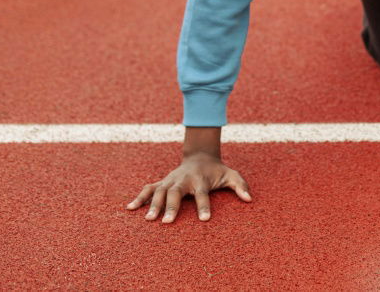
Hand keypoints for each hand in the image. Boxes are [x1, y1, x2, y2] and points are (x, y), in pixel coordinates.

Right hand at [126, 151, 251, 222]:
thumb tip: (249, 199)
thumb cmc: (216, 170)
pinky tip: (129, 208)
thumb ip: (240, 185)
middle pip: (176, 193)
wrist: (200, 156)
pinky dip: (139, 197)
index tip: (205, 219)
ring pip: (160, 191)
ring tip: (148, 219)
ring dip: (153, 204)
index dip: (204, 206)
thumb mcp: (231, 175)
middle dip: (172, 207)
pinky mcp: (162, 182)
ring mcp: (171, 180)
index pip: (203, 194)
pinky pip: (148, 189)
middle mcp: (184, 179)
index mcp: (201, 180)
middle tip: (167, 222)